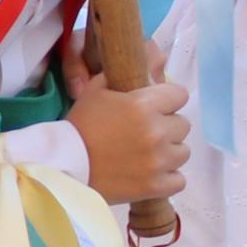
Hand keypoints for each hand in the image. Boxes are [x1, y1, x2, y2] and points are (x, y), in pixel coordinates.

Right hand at [64, 29, 188, 207]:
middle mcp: (157, 132)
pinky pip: (179, 180)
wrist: (62, 167)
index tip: (154, 107)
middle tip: (145, 133)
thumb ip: (121, 77)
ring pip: (183, 152)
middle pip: (183, 124)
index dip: (167, 100)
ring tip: (147, 155)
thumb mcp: (95, 92)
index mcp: (144, 105)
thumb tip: (145, 60)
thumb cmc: (78, 127)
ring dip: (168, 152)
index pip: (180, 95)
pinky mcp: (157, 186)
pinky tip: (151, 173)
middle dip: (167, 126)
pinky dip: (168, 177)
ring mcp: (159, 161)